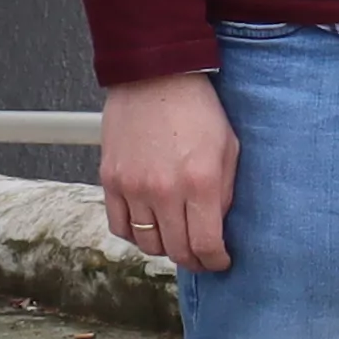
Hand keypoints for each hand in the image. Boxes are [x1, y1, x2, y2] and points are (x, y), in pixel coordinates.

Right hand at [98, 71, 238, 274]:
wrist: (154, 77)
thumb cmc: (197, 109)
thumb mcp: (229, 148)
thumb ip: (225, 192)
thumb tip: (217, 226)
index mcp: (200, 182)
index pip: (205, 244)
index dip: (215, 261)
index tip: (220, 262)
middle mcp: (164, 190)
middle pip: (176, 250)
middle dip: (194, 260)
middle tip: (201, 257)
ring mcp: (133, 187)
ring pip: (147, 243)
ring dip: (165, 247)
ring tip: (176, 238)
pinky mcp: (110, 180)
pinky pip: (119, 226)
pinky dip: (135, 235)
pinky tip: (149, 227)